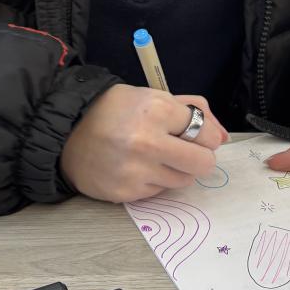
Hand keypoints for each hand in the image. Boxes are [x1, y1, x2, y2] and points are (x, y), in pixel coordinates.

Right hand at [60, 85, 227, 202]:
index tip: (193, 135)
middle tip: (182, 151)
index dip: (204, 136)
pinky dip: (153, 181)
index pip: (207, 135)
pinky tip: (135, 167)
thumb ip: (193, 110)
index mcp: (157, 110)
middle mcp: (148, 142)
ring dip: (175, 170)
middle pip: (203, 163)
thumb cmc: (114, 111)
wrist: (66, 133)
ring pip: (184, 181)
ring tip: (153, 157)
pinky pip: (159, 192)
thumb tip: (223, 137)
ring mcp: (137, 171)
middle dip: (198, 158)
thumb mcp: (153, 96)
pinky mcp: (126, 193)